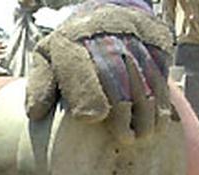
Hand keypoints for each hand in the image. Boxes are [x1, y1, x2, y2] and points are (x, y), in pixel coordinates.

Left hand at [25, 0, 173, 143]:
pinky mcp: (158, 39)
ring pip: (144, 74)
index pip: (79, 65)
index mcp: (70, 41)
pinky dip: (163, 100)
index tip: (92, 117)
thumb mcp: (47, 58)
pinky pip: (163, 72)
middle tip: (124, 139)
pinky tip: (159, 123)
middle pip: (116, 74)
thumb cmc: (71, 48)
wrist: (107, 9)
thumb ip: (39, 84)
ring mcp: (134, 35)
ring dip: (147, 109)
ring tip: (142, 137)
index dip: (86, 91)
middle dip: (122, 109)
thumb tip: (35, 113)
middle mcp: (103, 34)